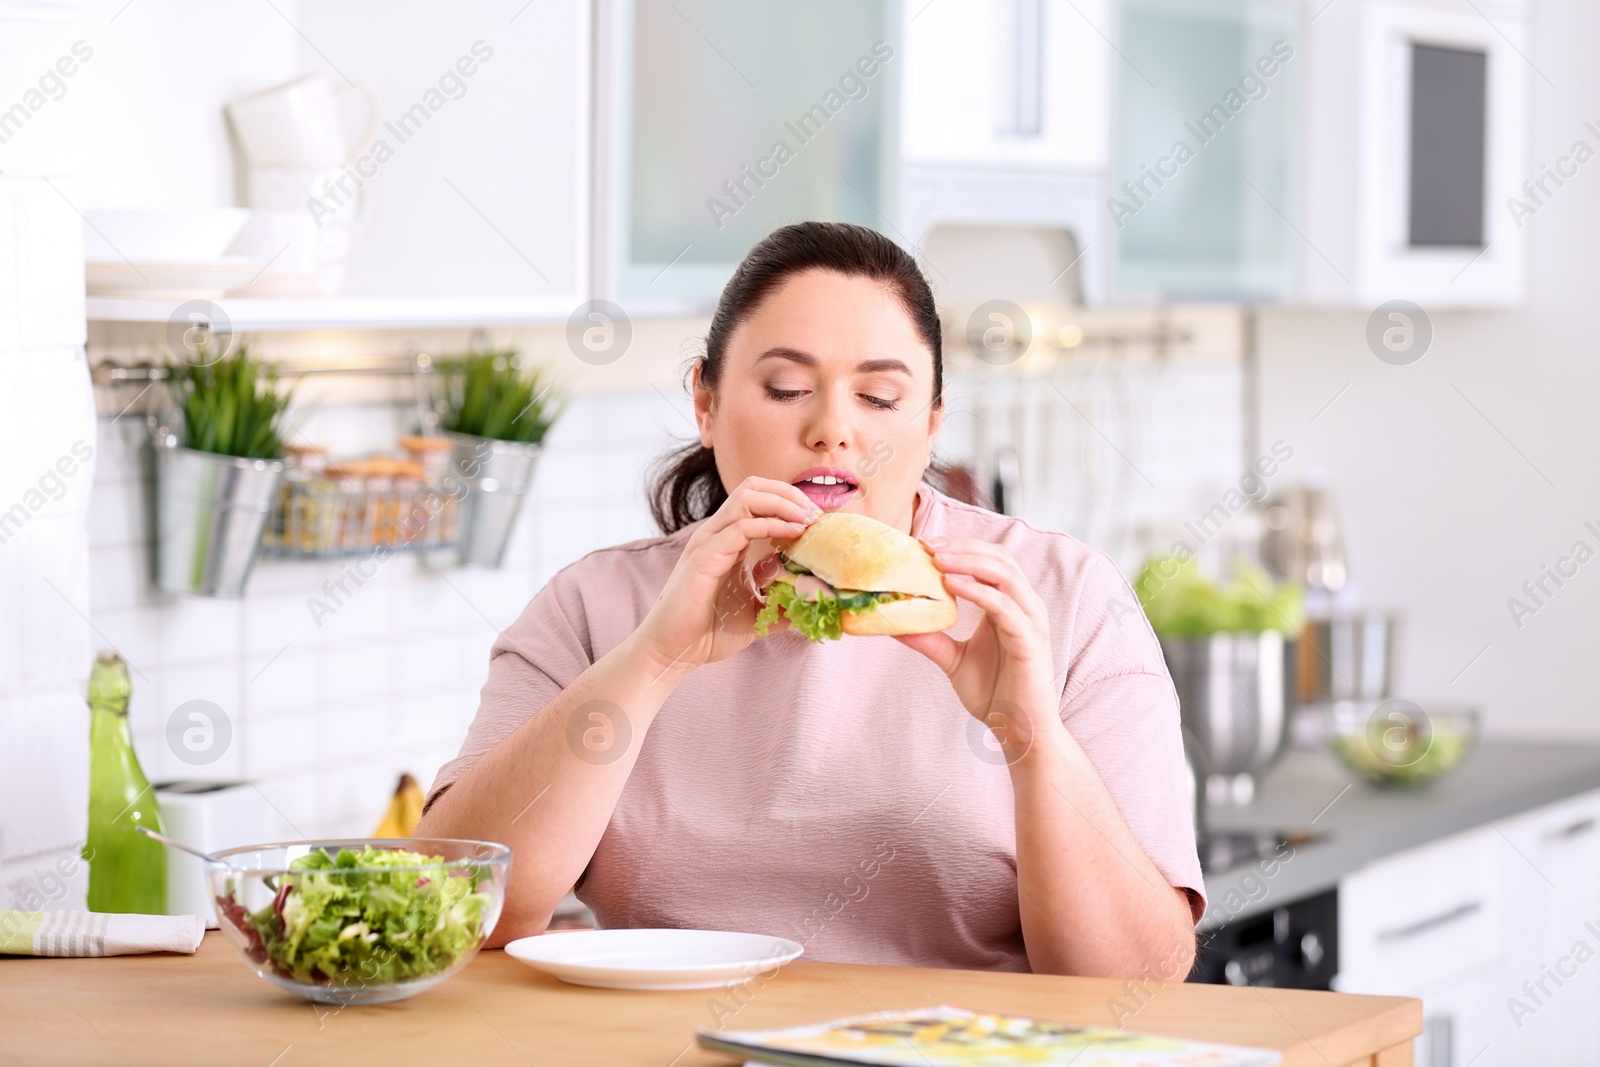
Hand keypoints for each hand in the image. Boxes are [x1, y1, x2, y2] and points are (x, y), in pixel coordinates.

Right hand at [632, 476, 818, 675]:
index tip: (816, 520)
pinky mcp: (704, 558)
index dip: (789, 502)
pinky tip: (793, 534)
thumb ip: (781, 599)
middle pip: (752, 487)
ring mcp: (708, 543)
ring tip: (807, 520)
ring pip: (746, 499)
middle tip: (814, 515)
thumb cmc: (709, 631)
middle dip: (788, 494)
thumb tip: (812, 596)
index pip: (757, 499)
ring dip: (783, 503)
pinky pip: (740, 528)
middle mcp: (716, 534)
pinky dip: (771, 525)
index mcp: (727, 541)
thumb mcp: (757, 612)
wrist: (674, 652)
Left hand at [896, 538, 1064, 762]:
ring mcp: (1030, 622)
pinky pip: (1005, 606)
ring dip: (969, 562)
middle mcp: (1024, 607)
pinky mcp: (1030, 640)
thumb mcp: (954, 660)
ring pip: (1005, 575)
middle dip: (962, 547)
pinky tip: (952, 585)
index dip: (960, 547)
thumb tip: (893, 625)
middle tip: (927, 545)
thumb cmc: (995, 695)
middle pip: (999, 558)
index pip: (989, 561)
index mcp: (1009, 605)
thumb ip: (930, 639)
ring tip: (937, 559)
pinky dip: (978, 591)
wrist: (1019, 731)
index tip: (924, 544)